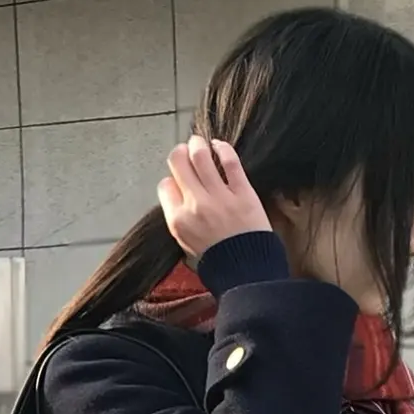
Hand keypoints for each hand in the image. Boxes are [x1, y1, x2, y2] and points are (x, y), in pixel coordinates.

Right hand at [157, 135, 271, 259]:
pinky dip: (222, 148)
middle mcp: (195, 204)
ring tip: (199, 142)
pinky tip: (218, 146)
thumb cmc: (219, 261)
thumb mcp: (187, 245)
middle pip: (178, 163)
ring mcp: (219, 196)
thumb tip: (176, 192)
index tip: (178, 181)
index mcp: (178, 220)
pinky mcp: (242, 192)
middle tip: (184, 151)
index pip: (165, 186)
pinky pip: (229, 161)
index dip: (170, 180)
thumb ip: (179, 218)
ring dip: (197, 144)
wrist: (248, 271)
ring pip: (200, 156)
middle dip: (179, 153)